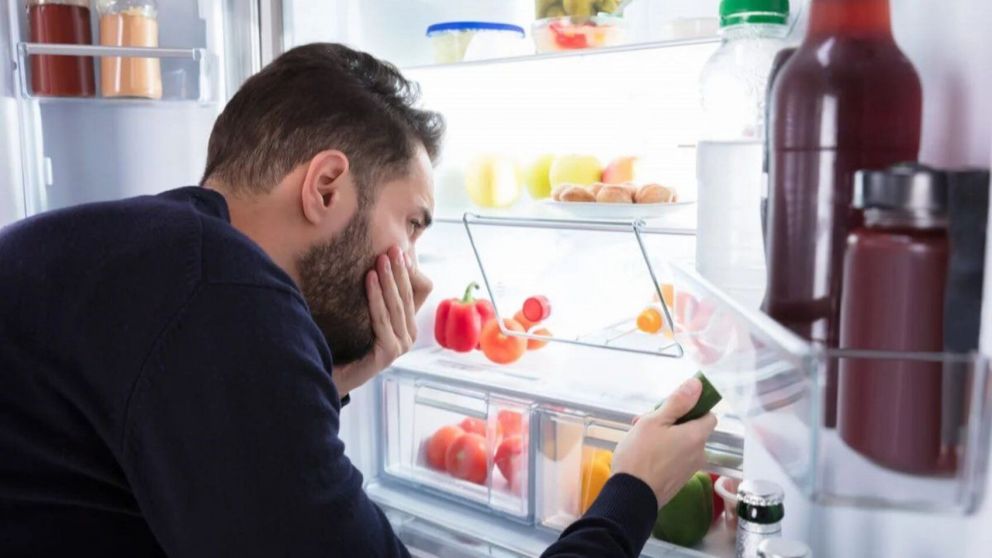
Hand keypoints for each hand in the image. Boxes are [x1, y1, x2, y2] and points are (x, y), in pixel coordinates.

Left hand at [333, 246, 432, 395]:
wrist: (331, 375)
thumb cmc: (346, 343)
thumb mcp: (364, 313)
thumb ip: (375, 295)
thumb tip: (376, 261)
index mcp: (407, 325)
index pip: (416, 293)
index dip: (408, 272)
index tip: (398, 252)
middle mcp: (408, 336)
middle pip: (407, 296)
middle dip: (399, 271)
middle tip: (392, 248)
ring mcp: (400, 346)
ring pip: (396, 306)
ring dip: (389, 280)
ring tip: (380, 259)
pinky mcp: (388, 354)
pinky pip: (382, 319)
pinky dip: (375, 297)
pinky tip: (368, 279)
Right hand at [610, 377, 717, 507]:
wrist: (631, 496)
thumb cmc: (640, 455)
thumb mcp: (654, 421)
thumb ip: (677, 402)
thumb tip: (697, 384)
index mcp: (696, 436)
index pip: (709, 416)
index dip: (694, 409)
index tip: (674, 408)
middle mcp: (699, 453)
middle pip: (693, 430)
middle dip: (673, 423)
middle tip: (647, 422)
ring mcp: (690, 469)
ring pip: (683, 445)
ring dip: (666, 438)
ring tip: (640, 439)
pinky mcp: (679, 481)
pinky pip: (677, 460)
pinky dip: (665, 454)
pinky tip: (644, 455)